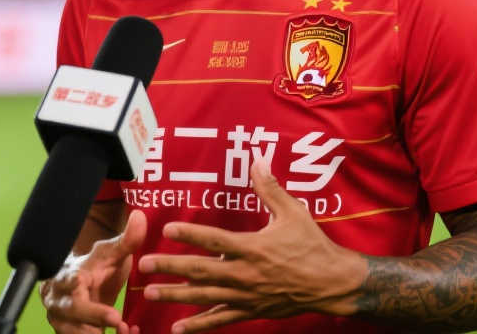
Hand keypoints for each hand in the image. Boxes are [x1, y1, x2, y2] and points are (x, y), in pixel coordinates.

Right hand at [41, 209, 145, 333]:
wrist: (76, 285)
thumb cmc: (95, 268)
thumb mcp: (111, 254)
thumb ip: (127, 240)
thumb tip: (141, 216)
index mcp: (68, 277)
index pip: (68, 281)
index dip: (74, 285)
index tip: (84, 286)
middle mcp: (59, 301)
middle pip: (71, 311)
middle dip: (93, 316)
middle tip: (116, 319)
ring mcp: (61, 322)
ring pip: (73, 333)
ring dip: (97, 333)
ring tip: (124, 329)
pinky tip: (125, 332)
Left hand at [138, 158, 363, 332]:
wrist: (331, 283)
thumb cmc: (312, 245)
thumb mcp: (293, 212)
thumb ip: (270, 188)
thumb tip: (257, 159)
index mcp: (253, 247)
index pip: (214, 239)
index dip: (189, 234)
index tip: (166, 229)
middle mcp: (245, 273)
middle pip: (201, 270)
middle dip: (171, 267)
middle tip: (145, 265)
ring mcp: (247, 295)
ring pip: (205, 296)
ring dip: (176, 295)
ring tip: (151, 292)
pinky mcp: (251, 310)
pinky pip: (221, 319)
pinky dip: (200, 324)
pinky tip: (179, 328)